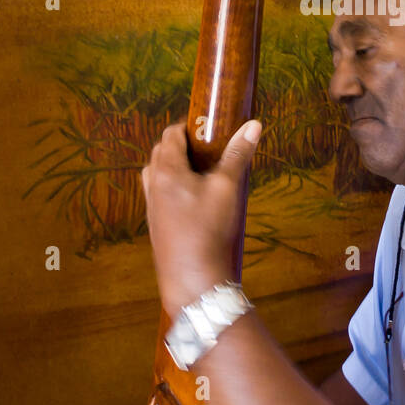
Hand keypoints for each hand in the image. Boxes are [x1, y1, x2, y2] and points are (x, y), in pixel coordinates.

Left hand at [141, 119, 261, 318]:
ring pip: (157, 174)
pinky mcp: (156, 224)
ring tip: (201, 173)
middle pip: (160, 152)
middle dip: (182, 145)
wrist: (192, 279)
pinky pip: (160, 194)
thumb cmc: (208, 229)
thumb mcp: (228, 187)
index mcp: (166, 170)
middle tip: (208, 149)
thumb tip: (252, 125)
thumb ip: (238, 154)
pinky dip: (173, 187)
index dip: (189, 126)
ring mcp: (151, 206)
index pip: (170, 134)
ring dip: (175, 166)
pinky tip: (195, 200)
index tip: (208, 128)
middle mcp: (153, 185)